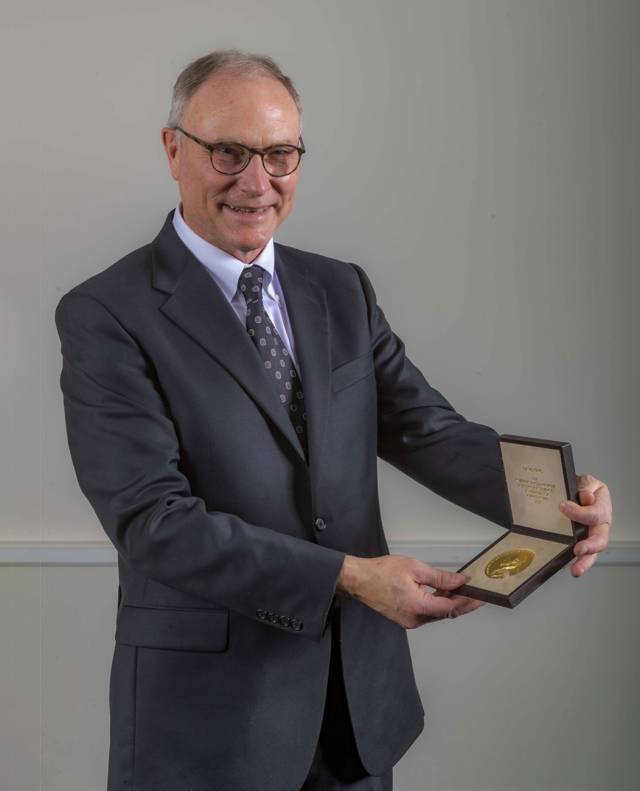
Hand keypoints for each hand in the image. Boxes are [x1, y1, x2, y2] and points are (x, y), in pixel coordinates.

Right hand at [336, 554, 482, 628]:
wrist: (359, 580)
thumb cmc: (382, 571)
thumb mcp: (415, 568)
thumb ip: (440, 577)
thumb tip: (460, 581)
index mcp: (419, 607)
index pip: (451, 607)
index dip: (467, 601)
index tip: (480, 595)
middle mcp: (415, 619)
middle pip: (446, 613)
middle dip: (462, 603)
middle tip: (477, 594)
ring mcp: (410, 621)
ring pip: (437, 614)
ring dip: (450, 603)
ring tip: (462, 590)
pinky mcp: (405, 618)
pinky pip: (427, 613)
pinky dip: (437, 603)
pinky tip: (443, 593)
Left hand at [558, 474, 611, 576]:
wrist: (574, 491)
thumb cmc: (581, 487)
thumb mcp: (585, 481)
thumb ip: (586, 486)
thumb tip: (587, 498)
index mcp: (603, 508)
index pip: (595, 514)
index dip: (580, 512)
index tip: (563, 506)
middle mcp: (600, 525)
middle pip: (600, 539)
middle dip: (590, 547)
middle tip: (578, 550)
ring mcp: (592, 535)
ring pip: (593, 552)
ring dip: (585, 562)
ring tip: (575, 570)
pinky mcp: (582, 541)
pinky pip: (581, 554)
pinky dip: (574, 562)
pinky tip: (565, 566)